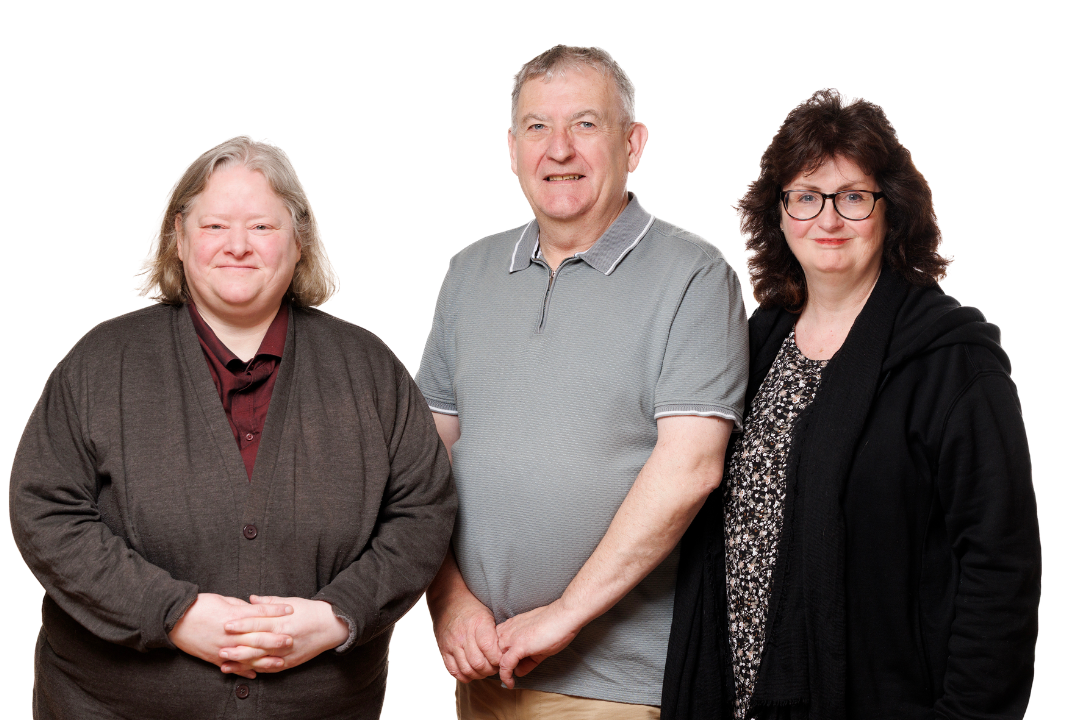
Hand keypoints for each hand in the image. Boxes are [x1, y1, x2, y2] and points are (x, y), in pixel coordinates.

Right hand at [169, 593, 293, 678]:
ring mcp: (222, 647)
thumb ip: (242, 607)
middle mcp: (230, 633)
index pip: (260, 612)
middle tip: (291, 639)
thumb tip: (256, 609)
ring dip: (265, 659)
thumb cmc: (199, 605)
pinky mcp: (214, 658)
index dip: (276, 610)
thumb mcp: (223, 600)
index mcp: (233, 615)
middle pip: (258, 636)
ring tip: (280, 661)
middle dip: (276, 638)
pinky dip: (244, 671)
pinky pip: (232, 667)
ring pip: (248, 656)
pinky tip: (256, 675)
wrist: (174, 620)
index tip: (290, 609)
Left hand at [217, 596, 349, 674]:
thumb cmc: (309, 611)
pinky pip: (270, 668)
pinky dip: (255, 670)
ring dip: (242, 661)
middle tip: (220, 646)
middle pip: (257, 642)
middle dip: (237, 645)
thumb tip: (250, 599)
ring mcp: (287, 652)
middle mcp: (284, 637)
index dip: (242, 623)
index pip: (259, 622)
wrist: (331, 625)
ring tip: (225, 661)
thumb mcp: (291, 601)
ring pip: (261, 658)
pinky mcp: (290, 662)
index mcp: (283, 620)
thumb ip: (269, 602)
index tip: (226, 624)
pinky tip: (242, 670)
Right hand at [430, 588, 502, 682]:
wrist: (448, 601)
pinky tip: (472, 672)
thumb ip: (496, 634)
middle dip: (490, 670)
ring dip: (479, 674)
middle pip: (478, 663)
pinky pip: (453, 671)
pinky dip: (464, 676)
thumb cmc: (473, 609)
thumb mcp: (488, 615)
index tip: (502, 659)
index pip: (489, 649)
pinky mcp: (443, 650)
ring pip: (467, 669)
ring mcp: (452, 643)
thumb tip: (507, 654)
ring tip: (484, 670)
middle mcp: (463, 634)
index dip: (498, 660)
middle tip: (495, 667)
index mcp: (478, 623)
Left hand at [495, 601, 579, 687]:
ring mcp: (511, 638)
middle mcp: (507, 630)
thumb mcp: (538, 646)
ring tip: (510, 680)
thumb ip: (527, 660)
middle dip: (499, 665)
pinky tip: (511, 683)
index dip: (500, 658)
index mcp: (510, 626)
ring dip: (501, 671)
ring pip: (497, 659)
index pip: (495, 644)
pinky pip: (506, 665)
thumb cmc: (555, 626)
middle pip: (494, 653)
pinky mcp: (518, 646)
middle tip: (509, 676)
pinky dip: (506, 676)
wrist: (565, 616)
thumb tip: (519, 672)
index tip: (507, 668)